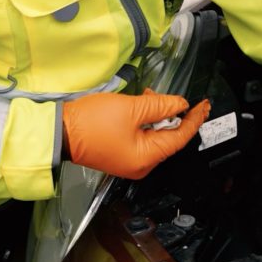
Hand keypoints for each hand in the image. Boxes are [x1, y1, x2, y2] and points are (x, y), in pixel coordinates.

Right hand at [62, 88, 210, 178]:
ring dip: (157, 115)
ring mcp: (130, 161)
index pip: (180, 137)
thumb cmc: (91, 123)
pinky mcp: (120, 153)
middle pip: (168, 138)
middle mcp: (141, 165)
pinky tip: (140, 106)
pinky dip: (145, 121)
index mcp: (146, 158)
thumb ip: (161, 106)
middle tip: (172, 96)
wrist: (57, 132)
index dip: (194, 119)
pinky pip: (141, 137)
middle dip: (172, 115)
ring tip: (149, 96)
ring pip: (155, 136)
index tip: (204, 104)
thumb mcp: (132, 108)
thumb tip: (181, 105)